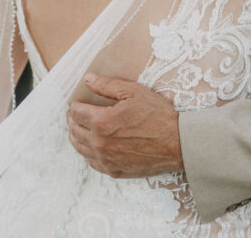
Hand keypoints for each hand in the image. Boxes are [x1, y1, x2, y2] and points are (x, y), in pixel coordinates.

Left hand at [67, 74, 183, 177]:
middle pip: (75, 131)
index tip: (76, 103)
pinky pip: (92, 162)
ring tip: (77, 129)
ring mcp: (106, 160)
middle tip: (74, 115)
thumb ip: (107, 85)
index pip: (77, 113)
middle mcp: (99, 143)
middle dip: (72, 120)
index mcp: (102, 122)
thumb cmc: (158, 115)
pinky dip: (88, 153)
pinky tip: (91, 147)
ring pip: (80, 148)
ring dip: (76, 137)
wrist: (178, 144)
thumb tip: (88, 79)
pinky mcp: (114, 171)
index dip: (75, 106)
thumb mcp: (134, 92)